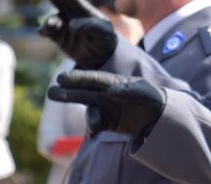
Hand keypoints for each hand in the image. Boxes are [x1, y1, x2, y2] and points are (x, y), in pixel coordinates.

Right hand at [37, 0, 116, 68]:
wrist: (100, 57)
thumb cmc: (105, 41)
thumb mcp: (104, 34)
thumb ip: (91, 27)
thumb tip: (72, 24)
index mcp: (85, 10)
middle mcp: (72, 14)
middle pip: (60, 1)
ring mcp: (64, 24)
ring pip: (52, 18)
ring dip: (50, 20)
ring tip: (52, 24)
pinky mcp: (58, 36)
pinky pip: (48, 31)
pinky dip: (44, 30)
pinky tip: (43, 32)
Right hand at [48, 70, 165, 137]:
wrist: (158, 117)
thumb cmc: (152, 98)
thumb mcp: (145, 92)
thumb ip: (129, 90)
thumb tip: (111, 91)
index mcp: (114, 82)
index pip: (94, 79)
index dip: (79, 78)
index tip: (62, 77)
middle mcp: (106, 94)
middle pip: (84, 92)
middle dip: (69, 92)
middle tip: (51, 91)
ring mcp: (105, 108)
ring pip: (90, 111)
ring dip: (87, 116)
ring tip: (93, 123)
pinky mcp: (107, 123)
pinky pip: (96, 126)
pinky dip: (94, 129)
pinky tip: (95, 132)